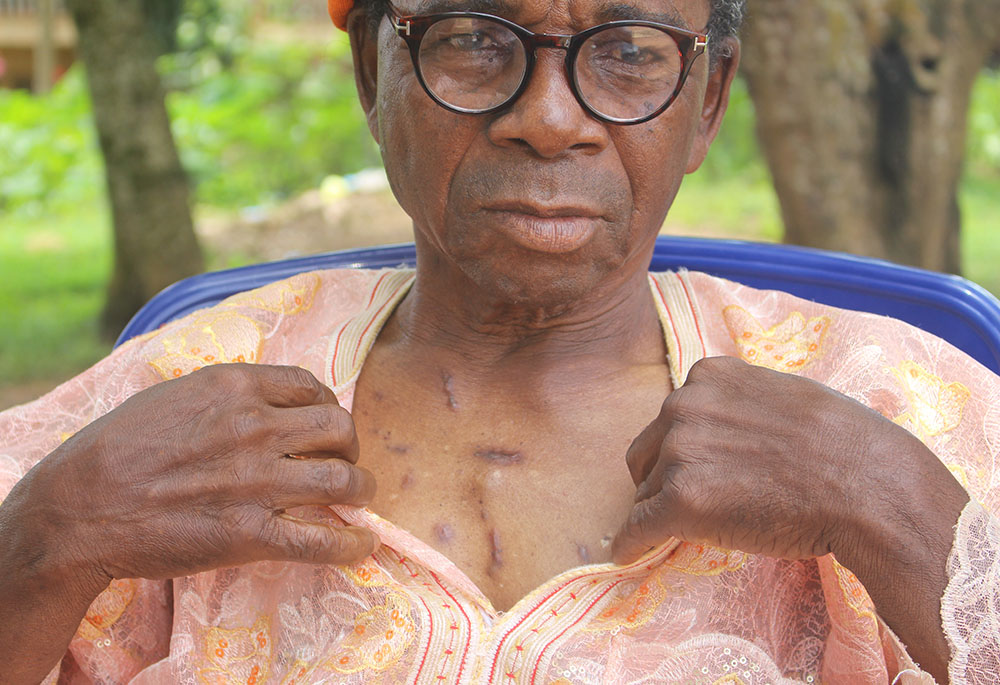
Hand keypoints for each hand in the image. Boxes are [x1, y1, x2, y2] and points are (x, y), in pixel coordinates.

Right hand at [15, 364, 378, 588]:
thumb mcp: (174, 395)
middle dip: (351, 446)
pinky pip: (322, 540)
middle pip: (340, 429)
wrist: (78, 508)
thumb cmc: (116, 447)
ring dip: (361, 490)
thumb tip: (266, 401)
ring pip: (344, 480)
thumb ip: (225, 394)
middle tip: (345, 461)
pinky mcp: (251, 534)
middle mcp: (255, 428)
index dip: (329, 407)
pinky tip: (359, 544)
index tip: (327, 425)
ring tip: (359, 498)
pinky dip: (351, 544)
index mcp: (235, 387)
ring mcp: (257, 482)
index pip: (311, 388)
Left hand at [611, 356, 962, 565]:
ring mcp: (679, 453)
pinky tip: (628, 557)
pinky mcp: (679, 502)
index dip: (685, 451)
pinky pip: (635, 530)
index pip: (672, 419)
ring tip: (710, 528)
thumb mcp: (783, 395)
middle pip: (649, 454)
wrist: (870, 488)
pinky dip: (630, 545)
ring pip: (646, 493)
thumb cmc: (843, 444)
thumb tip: (722, 427)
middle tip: (704, 504)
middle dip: (666, 479)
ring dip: (666, 512)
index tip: (704, 472)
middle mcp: (683, 406)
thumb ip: (740, 402)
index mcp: (707, 376)